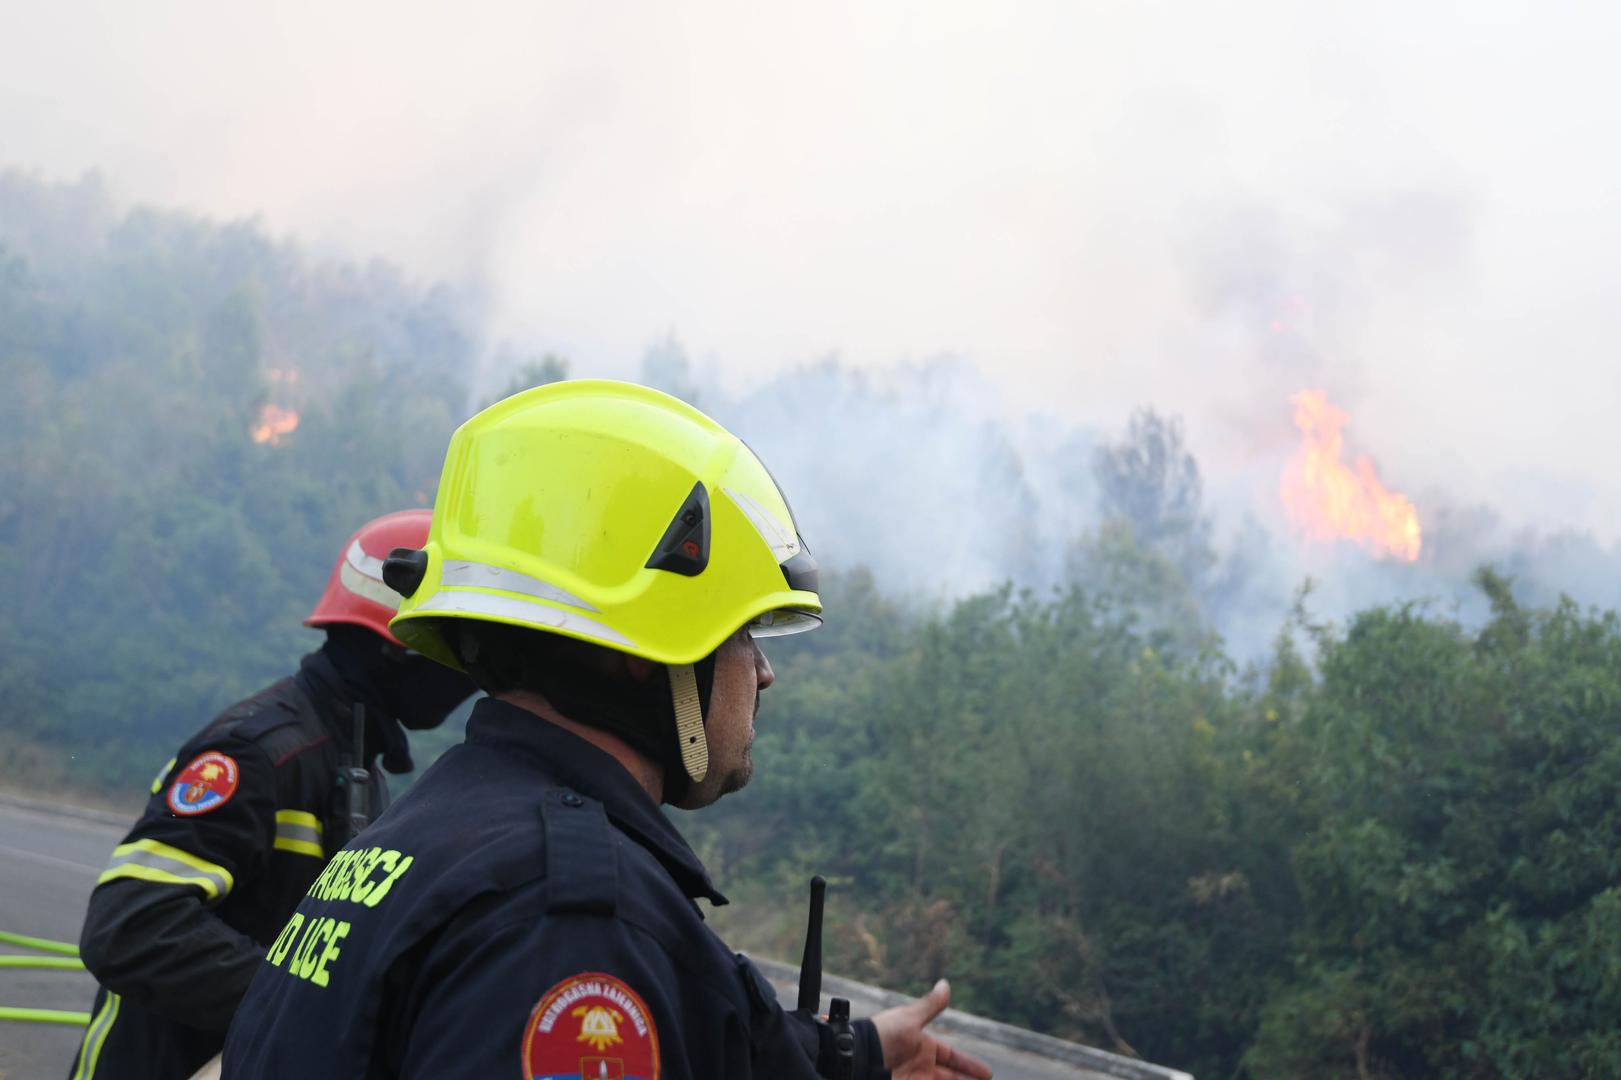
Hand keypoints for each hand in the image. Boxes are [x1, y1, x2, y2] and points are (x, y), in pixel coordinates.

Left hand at [870, 978, 993, 1078]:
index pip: (951, 1056)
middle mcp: (920, 1065)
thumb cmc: (884, 1036)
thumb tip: (945, 983)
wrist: (859, 1058)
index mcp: (922, 1046)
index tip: (986, 1073)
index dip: (968, 1064)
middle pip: (950, 1076)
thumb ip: (930, 1005)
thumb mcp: (910, 1018)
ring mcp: (915, 1079)